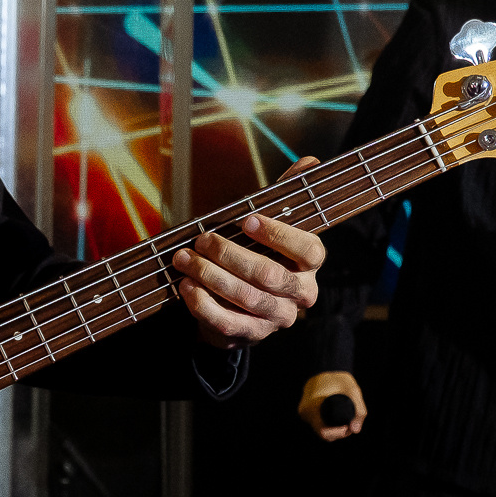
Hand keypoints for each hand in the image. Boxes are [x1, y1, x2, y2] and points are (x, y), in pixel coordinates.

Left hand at [174, 158, 325, 348]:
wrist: (243, 302)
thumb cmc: (260, 252)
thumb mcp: (272, 224)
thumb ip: (287, 196)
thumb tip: (309, 161)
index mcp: (311, 263)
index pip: (307, 250)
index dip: (278, 235)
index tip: (247, 220)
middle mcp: (302, 293)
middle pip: (269, 275)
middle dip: (230, 255)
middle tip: (202, 239)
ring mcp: (279, 318)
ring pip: (246, 298)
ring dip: (211, 276)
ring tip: (184, 259)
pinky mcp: (253, 335)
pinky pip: (228, 322)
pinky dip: (203, 304)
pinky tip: (186, 287)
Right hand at [298, 371, 365, 440]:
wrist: (325, 366)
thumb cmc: (338, 378)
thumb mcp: (353, 391)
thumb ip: (359, 411)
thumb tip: (355, 430)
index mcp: (311, 409)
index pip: (324, 433)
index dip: (339, 434)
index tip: (349, 427)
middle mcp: (305, 413)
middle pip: (323, 434)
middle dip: (338, 433)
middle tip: (350, 425)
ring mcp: (304, 412)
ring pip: (320, 430)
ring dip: (333, 430)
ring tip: (345, 421)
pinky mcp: (306, 411)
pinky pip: (318, 423)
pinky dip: (327, 424)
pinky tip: (337, 420)